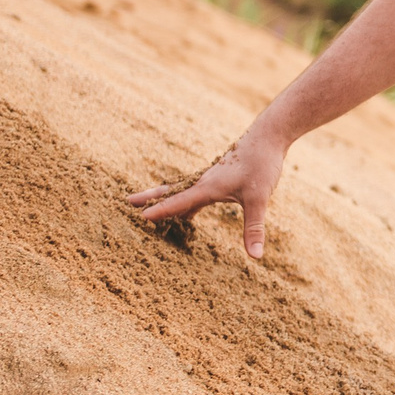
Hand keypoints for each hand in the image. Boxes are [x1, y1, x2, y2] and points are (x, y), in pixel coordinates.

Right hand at [126, 130, 285, 258]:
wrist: (268, 137)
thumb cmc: (262, 165)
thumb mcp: (259, 199)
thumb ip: (254, 228)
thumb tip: (255, 257)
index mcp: (207, 187)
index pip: (178, 202)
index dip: (160, 212)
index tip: (139, 218)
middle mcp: (204, 182)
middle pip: (170, 191)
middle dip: (149, 198)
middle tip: (126, 201)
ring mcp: (211, 178)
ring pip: (181, 189)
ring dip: (163, 197)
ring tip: (146, 204)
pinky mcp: (219, 176)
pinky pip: (194, 189)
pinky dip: (182, 197)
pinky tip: (186, 204)